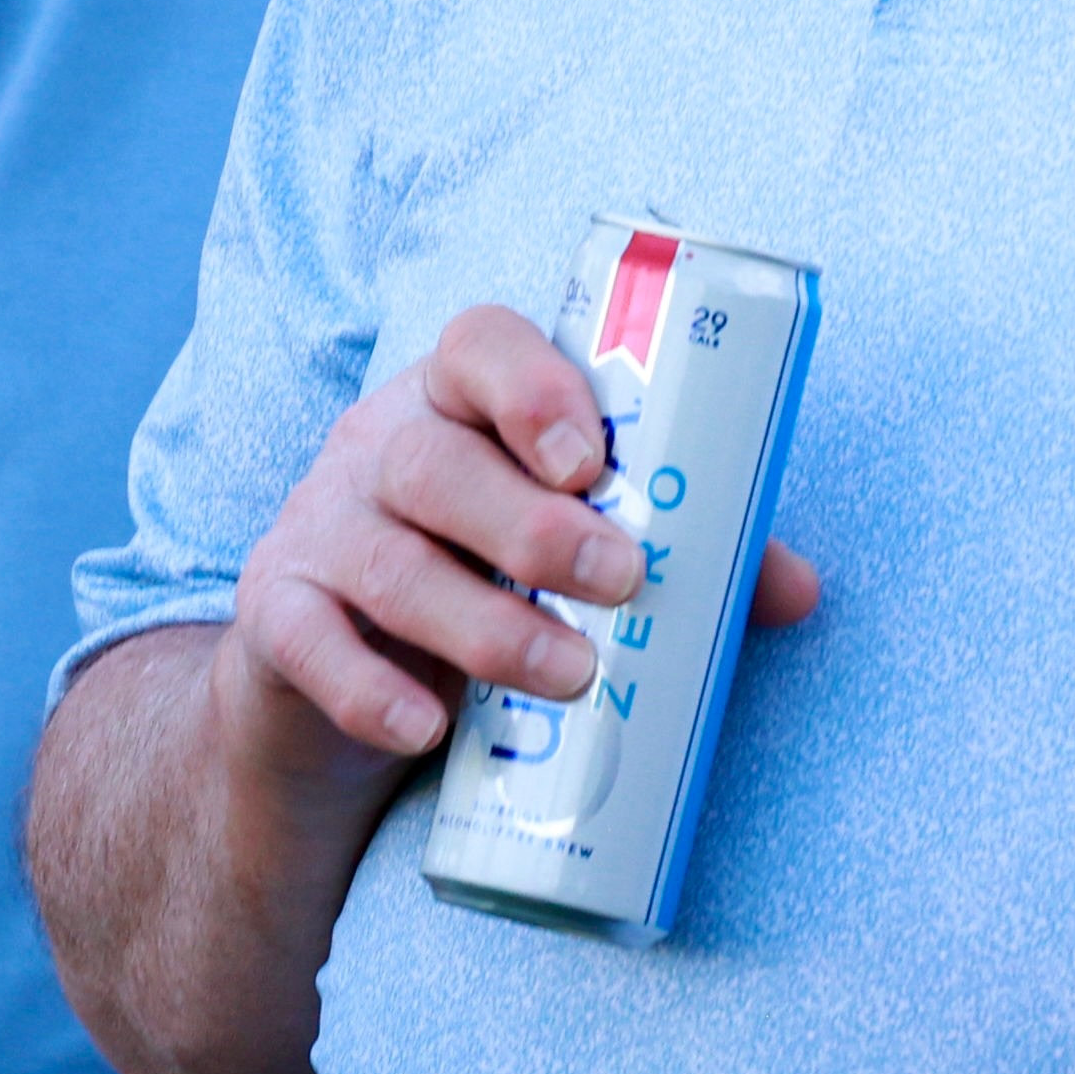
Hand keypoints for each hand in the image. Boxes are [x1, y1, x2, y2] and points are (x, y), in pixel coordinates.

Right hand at [210, 304, 820, 789]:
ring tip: (573, 677)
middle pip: (436, 459)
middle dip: (535, 526)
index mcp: (458, 401)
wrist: (335, 697)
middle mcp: (376, 446)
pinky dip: (369, 688)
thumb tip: (799, 590)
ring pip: (387, 558)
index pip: (479, 344)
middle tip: (623, 584)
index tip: (595, 462)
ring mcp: (316, 527)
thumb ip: (682, 559)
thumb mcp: (569, 559)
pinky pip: (308, 641)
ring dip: (485, 622)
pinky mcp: (275, 617)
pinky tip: (427, 729)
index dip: (535, 388)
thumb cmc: (483, 587)